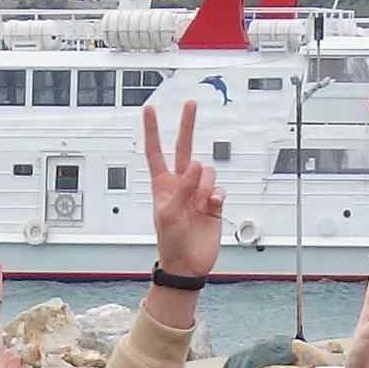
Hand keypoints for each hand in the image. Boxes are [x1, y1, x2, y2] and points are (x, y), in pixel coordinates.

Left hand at [140, 100, 222, 280]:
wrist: (187, 263)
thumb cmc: (170, 240)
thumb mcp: (169, 213)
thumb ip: (183, 187)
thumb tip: (195, 164)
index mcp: (162, 184)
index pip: (155, 151)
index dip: (152, 130)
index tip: (149, 109)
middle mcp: (180, 183)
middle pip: (184, 148)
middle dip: (187, 126)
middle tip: (190, 104)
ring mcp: (197, 191)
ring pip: (207, 171)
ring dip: (204, 185)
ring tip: (199, 205)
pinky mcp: (213, 202)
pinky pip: (219, 188)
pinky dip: (216, 196)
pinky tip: (211, 206)